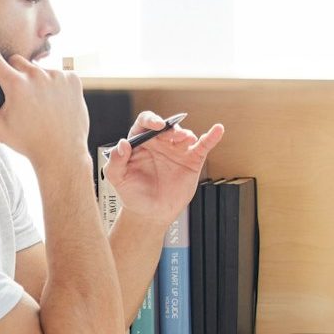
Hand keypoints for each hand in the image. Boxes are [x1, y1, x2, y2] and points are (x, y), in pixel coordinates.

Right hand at [0, 18, 88, 170]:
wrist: (62, 153)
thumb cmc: (27, 142)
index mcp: (15, 86)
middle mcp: (37, 75)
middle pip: (15, 62)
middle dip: (12, 74)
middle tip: (16, 97)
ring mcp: (57, 75)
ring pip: (37, 69)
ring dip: (34, 80)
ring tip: (39, 104)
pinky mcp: (73, 78)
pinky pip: (56, 74)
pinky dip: (53, 85)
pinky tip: (54, 103)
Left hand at [104, 112, 224, 227]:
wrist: (150, 213)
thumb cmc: (132, 194)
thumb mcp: (117, 178)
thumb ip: (115, 161)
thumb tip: (122, 143)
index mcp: (140, 143)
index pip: (145, 123)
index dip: (151, 120)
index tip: (156, 125)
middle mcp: (159, 143)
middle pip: (167, 127)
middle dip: (170, 128)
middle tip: (172, 135)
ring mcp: (176, 151)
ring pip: (184, 135)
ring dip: (185, 134)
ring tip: (185, 139)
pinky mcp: (191, 160)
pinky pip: (203, 146)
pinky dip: (211, 137)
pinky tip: (217, 130)